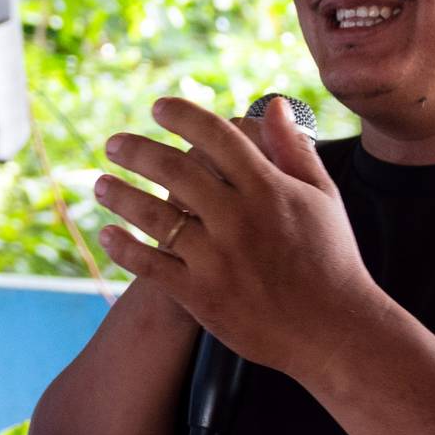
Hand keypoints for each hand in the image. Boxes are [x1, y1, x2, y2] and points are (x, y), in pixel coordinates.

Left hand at [93, 97, 386, 381]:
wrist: (333, 330)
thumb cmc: (331, 259)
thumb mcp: (322, 196)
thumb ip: (293, 148)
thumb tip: (272, 104)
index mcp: (268, 188)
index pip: (216, 136)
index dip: (183, 116)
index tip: (159, 108)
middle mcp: (238, 218)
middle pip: (174, 168)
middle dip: (137, 150)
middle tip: (114, 144)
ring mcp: (216, 257)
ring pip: (154, 215)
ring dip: (120, 195)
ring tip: (100, 183)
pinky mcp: (201, 294)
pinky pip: (150, 264)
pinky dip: (123, 247)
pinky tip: (108, 234)